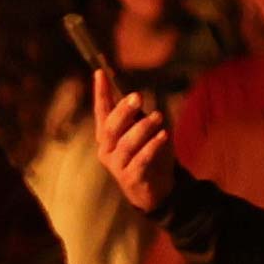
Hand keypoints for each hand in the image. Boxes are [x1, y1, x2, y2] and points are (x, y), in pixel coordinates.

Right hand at [91, 70, 175, 215]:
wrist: (156, 190)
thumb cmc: (147, 155)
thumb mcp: (142, 132)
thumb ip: (137, 116)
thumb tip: (136, 93)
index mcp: (107, 135)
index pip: (101, 111)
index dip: (100, 93)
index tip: (100, 73)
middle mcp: (107, 149)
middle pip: (111, 128)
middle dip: (123, 111)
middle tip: (137, 97)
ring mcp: (117, 165)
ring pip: (126, 144)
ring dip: (143, 128)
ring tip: (158, 117)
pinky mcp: (130, 178)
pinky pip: (141, 160)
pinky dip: (152, 147)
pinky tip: (164, 136)